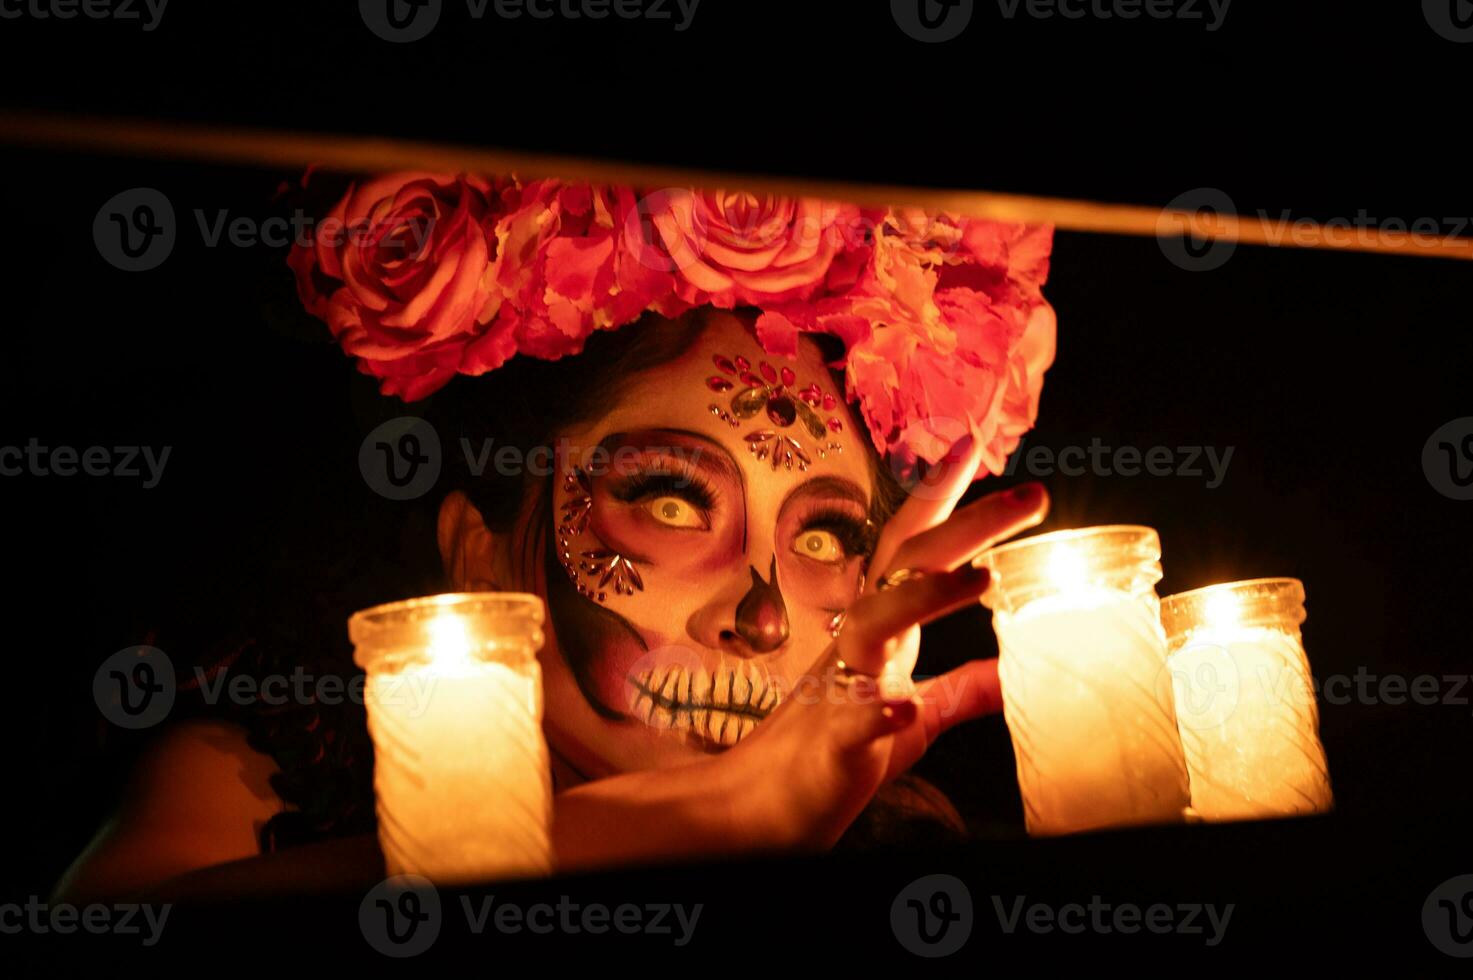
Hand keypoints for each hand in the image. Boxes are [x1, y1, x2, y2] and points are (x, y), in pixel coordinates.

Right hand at [727, 438, 1048, 849]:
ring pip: (874, 624)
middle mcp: (857, 643)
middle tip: (1031, 494)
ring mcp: (839, 687)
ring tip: (982, 577)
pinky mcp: (830, 743)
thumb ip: (961, 689)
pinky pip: (850, 720)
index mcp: (880, 632)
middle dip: (965, 523)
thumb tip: (1010, 669)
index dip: (945, 498)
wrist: (764, 810)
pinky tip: (906, 705)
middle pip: (905, 564)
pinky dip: (878, 710)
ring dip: (925, 597)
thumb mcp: (914, 717)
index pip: (913, 549)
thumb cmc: (835, 756)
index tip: (976, 445)